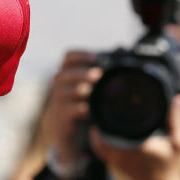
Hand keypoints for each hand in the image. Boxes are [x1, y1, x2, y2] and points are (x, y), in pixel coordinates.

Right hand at [43, 50, 102, 170]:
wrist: (67, 133)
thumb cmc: (82, 104)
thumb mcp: (91, 86)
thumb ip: (103, 69)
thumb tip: (120, 47)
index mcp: (68, 75)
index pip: (68, 58)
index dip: (80, 55)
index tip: (95, 57)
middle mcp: (60, 88)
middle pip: (63, 75)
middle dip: (80, 74)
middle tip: (98, 75)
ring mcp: (58, 104)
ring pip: (62, 93)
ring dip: (77, 90)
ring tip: (90, 91)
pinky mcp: (61, 121)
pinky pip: (66, 113)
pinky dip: (78, 110)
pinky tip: (88, 110)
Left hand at [90, 94, 179, 179]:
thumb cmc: (172, 169)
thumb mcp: (179, 143)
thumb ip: (177, 119)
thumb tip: (178, 98)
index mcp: (134, 145)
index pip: (113, 124)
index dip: (109, 111)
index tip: (112, 101)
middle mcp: (120, 154)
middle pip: (101, 131)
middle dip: (104, 119)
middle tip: (109, 107)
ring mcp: (115, 162)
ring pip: (98, 142)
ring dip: (101, 130)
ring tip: (107, 118)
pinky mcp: (115, 167)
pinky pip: (101, 151)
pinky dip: (101, 142)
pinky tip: (107, 134)